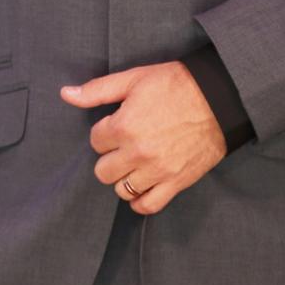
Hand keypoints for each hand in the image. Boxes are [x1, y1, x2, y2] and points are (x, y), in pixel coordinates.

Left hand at [60, 60, 226, 214]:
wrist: (219, 98)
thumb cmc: (176, 84)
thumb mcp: (135, 78)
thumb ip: (98, 90)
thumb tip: (65, 94)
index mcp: (125, 125)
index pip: (95, 140)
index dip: (105, 131)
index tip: (118, 123)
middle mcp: (138, 152)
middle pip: (103, 171)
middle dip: (110, 156)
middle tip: (125, 144)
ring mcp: (157, 170)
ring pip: (122, 190)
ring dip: (124, 177)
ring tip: (135, 162)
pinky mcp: (176, 182)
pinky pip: (147, 205)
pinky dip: (140, 200)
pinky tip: (142, 185)